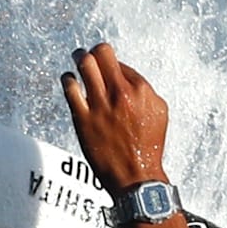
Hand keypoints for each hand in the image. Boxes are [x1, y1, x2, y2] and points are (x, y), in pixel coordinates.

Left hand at [60, 42, 169, 194]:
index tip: (108, 69)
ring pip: (84, 64)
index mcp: (141, 90)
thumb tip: (126, 75)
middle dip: (94, 51)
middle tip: (89, 54)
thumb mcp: (158, 112)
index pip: (120, 62)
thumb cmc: (148, 146)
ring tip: (78, 59)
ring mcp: (100, 105)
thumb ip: (144, 89)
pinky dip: (68, 79)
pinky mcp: (83, 118)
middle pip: (101, 53)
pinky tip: (69, 80)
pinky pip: (70, 88)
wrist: (136, 176)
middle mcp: (121, 93)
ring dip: (79, 58)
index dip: (112, 63)